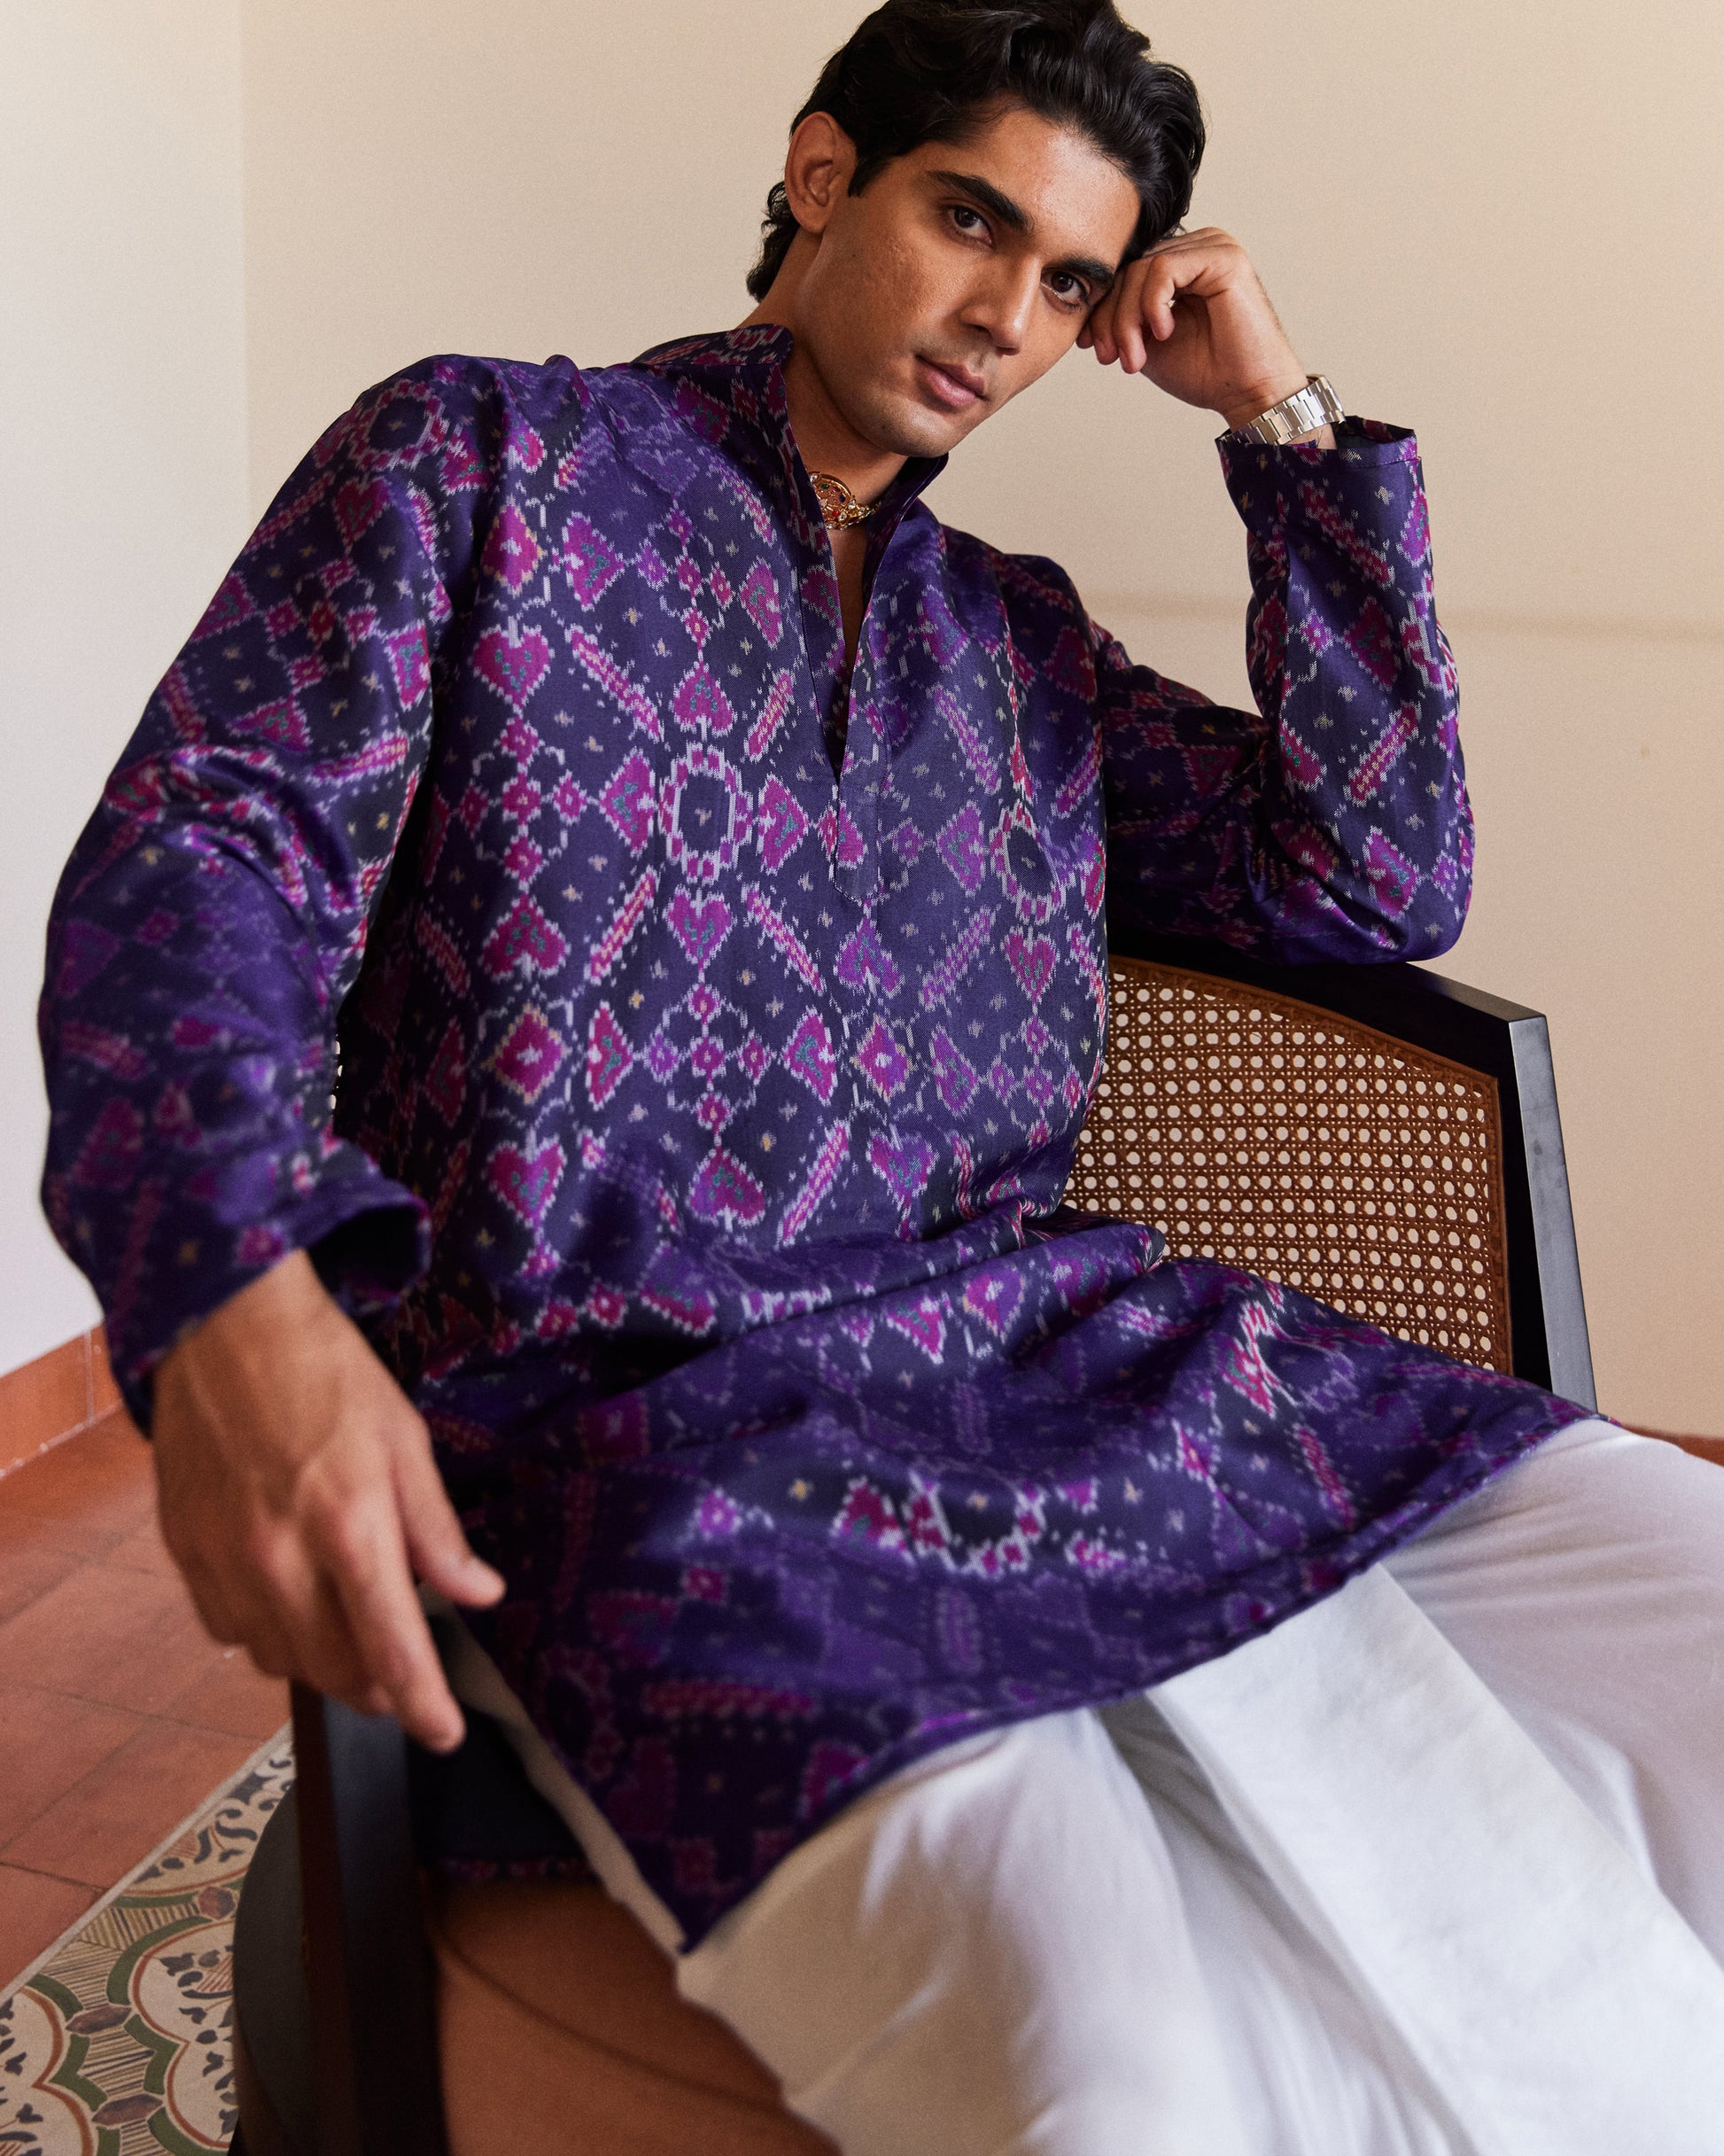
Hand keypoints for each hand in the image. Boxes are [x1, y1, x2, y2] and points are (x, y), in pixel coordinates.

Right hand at [152, 1248, 502, 1750]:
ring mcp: (225, 1562)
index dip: (423, 1707)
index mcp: (350, 1529)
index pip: (393, 1652)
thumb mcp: (406, 1441)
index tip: (444, 1733)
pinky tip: (289, 1600)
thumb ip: (437, 1531)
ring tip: (347, 1632)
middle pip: (333, 1673)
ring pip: (278, 1662)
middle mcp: (281, 1560)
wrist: (226, 1328)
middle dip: (377, 1690)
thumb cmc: (326, 1375)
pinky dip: (266, 1632)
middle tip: (402, 1677)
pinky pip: (228, 1630)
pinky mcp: (184, 1552)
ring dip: (320, 1664)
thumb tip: (477, 1594)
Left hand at [1080, 227, 1321, 436]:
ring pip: (1142, 269)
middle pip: (1130, 269)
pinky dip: (1153, 304)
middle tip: (1112, 358)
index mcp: (1180, 265)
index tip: (1090, 347)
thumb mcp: (1147, 342)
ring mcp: (1212, 247)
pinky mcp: (1224, 257)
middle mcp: (1197, 248)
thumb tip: (1085, 304)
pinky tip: (1163, 333)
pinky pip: (1165, 267)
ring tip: (1134, 358)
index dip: (1101, 309)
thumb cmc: (1206, 372)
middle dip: (1111, 318)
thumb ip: (1122, 317)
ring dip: (1127, 319)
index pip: (1125, 273)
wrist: (1248, 393)